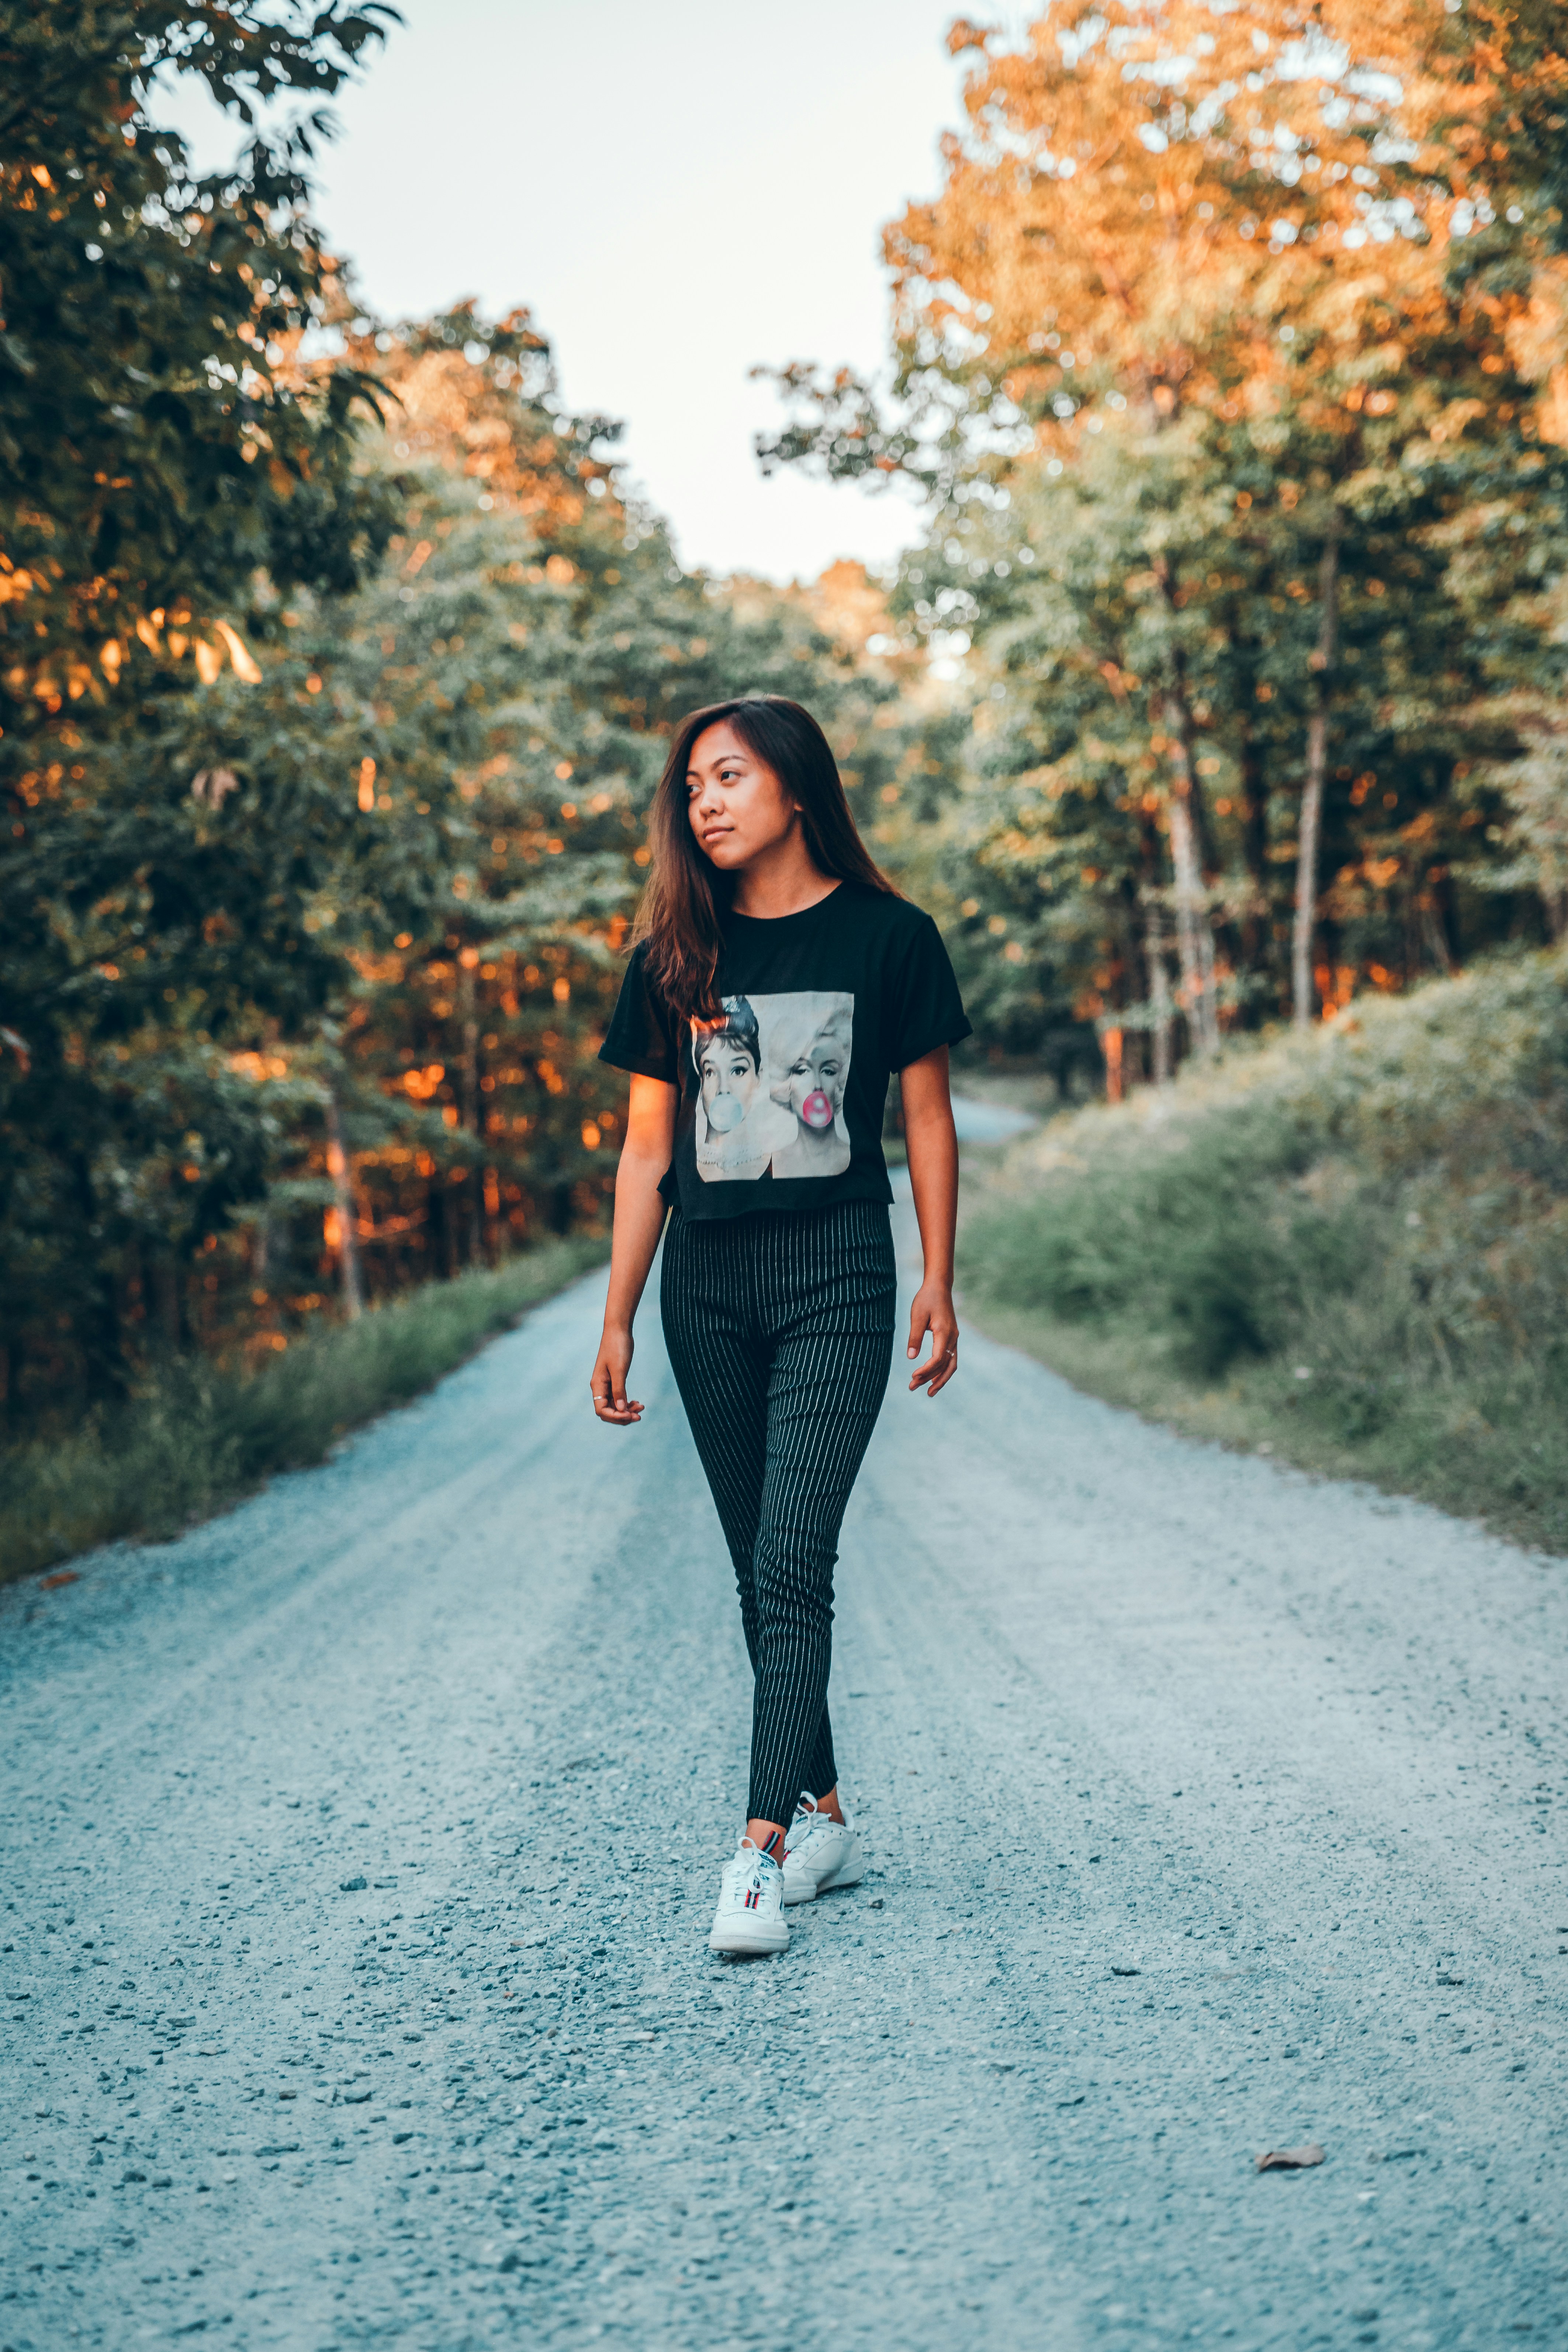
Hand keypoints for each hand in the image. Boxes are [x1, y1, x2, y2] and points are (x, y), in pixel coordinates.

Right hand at [590, 1325, 643, 1423]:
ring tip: (641, 1408)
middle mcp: (600, 1387)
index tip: (630, 1415)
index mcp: (597, 1385)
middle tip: (639, 1416)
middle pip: (608, 1411)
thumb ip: (619, 1390)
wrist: (619, 1330)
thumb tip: (621, 1410)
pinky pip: (619, 1398)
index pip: (602, 1410)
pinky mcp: (615, 1380)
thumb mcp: (619, 1369)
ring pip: (615, 1405)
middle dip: (622, 1416)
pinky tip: (637, 1403)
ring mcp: (607, 1384)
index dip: (615, 1416)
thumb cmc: (617, 1347)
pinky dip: (627, 1403)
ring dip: (627, 1410)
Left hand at [906, 1280, 957, 1397]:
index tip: (913, 1376)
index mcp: (945, 1332)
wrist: (939, 1287)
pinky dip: (942, 1371)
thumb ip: (914, 1336)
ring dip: (939, 1379)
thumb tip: (910, 1357)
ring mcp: (954, 1339)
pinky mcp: (951, 1339)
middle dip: (930, 1379)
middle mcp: (953, 1338)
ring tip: (928, 1392)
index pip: (938, 1358)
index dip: (926, 1370)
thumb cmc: (926, 1299)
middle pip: (945, 1365)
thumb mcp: (916, 1315)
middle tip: (912, 1388)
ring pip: (951, 1365)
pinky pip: (950, 1359)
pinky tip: (933, 1378)